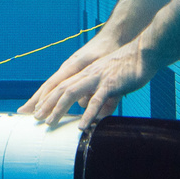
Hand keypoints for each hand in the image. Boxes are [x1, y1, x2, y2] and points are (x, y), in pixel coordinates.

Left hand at [23, 38, 156, 128]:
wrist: (144, 53)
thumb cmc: (128, 68)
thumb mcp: (109, 82)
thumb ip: (100, 97)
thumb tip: (95, 113)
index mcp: (86, 72)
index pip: (61, 85)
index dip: (47, 97)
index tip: (35, 109)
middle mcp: (87, 73)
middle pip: (61, 88)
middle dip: (46, 104)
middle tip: (35, 118)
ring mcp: (97, 77)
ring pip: (72, 93)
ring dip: (59, 108)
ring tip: (50, 122)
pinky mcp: (110, 84)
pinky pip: (97, 100)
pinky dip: (88, 113)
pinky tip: (82, 125)